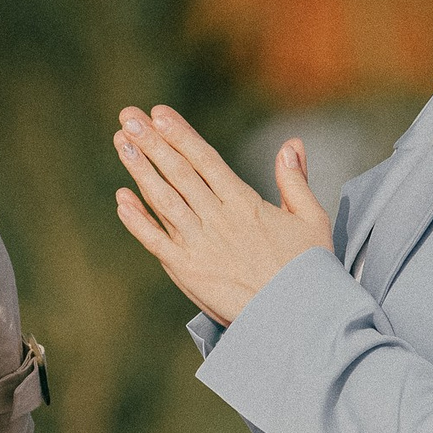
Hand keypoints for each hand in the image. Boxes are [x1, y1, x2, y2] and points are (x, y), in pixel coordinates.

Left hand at [113, 105, 331, 323]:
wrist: (297, 318)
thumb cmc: (310, 271)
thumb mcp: (311, 220)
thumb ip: (296, 181)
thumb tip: (292, 144)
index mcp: (245, 203)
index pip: (206, 160)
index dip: (180, 135)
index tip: (159, 114)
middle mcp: (219, 219)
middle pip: (179, 173)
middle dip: (152, 142)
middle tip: (128, 117)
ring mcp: (200, 244)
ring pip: (164, 200)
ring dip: (141, 170)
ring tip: (121, 143)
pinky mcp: (188, 271)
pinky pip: (156, 241)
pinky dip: (137, 220)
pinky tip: (121, 200)